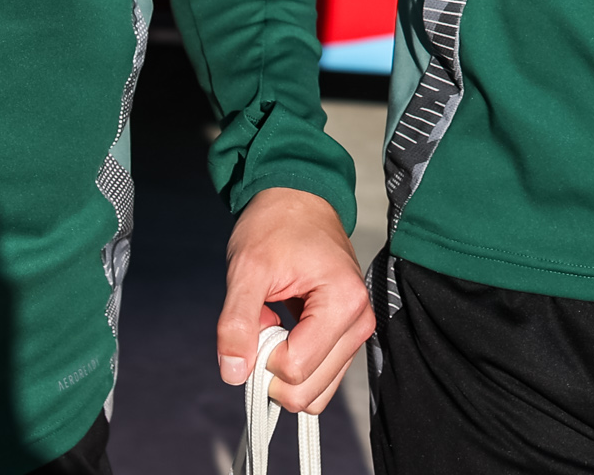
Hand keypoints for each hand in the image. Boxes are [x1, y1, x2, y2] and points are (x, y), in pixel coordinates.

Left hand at [215, 186, 373, 414]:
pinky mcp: (347, 337)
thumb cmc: (275, 225)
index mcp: (343, 302)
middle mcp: (360, 322)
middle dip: (273, 368)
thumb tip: (233, 374)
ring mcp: (356, 332)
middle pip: (309, 393)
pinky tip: (286, 327)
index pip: (295, 369)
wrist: (297, 199)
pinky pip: (319, 377)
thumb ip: (236, 323)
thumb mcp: (246, 268)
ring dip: (284, 368)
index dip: (262, 355)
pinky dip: (295, 364)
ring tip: (276, 322)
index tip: (257, 317)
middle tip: (264, 322)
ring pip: (315, 394)